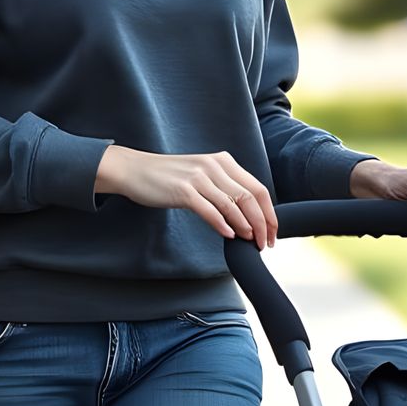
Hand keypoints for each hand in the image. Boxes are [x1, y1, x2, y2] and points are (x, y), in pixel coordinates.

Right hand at [96, 145, 277, 248]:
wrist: (134, 170)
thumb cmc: (169, 177)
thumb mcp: (202, 175)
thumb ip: (223, 188)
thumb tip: (247, 216)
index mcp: (224, 161)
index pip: (258, 188)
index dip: (269, 213)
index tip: (272, 233)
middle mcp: (215, 166)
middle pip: (251, 197)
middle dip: (263, 224)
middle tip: (265, 244)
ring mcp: (199, 177)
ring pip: (233, 205)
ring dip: (246, 227)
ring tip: (251, 242)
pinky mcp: (183, 190)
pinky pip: (210, 210)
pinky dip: (223, 225)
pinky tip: (229, 236)